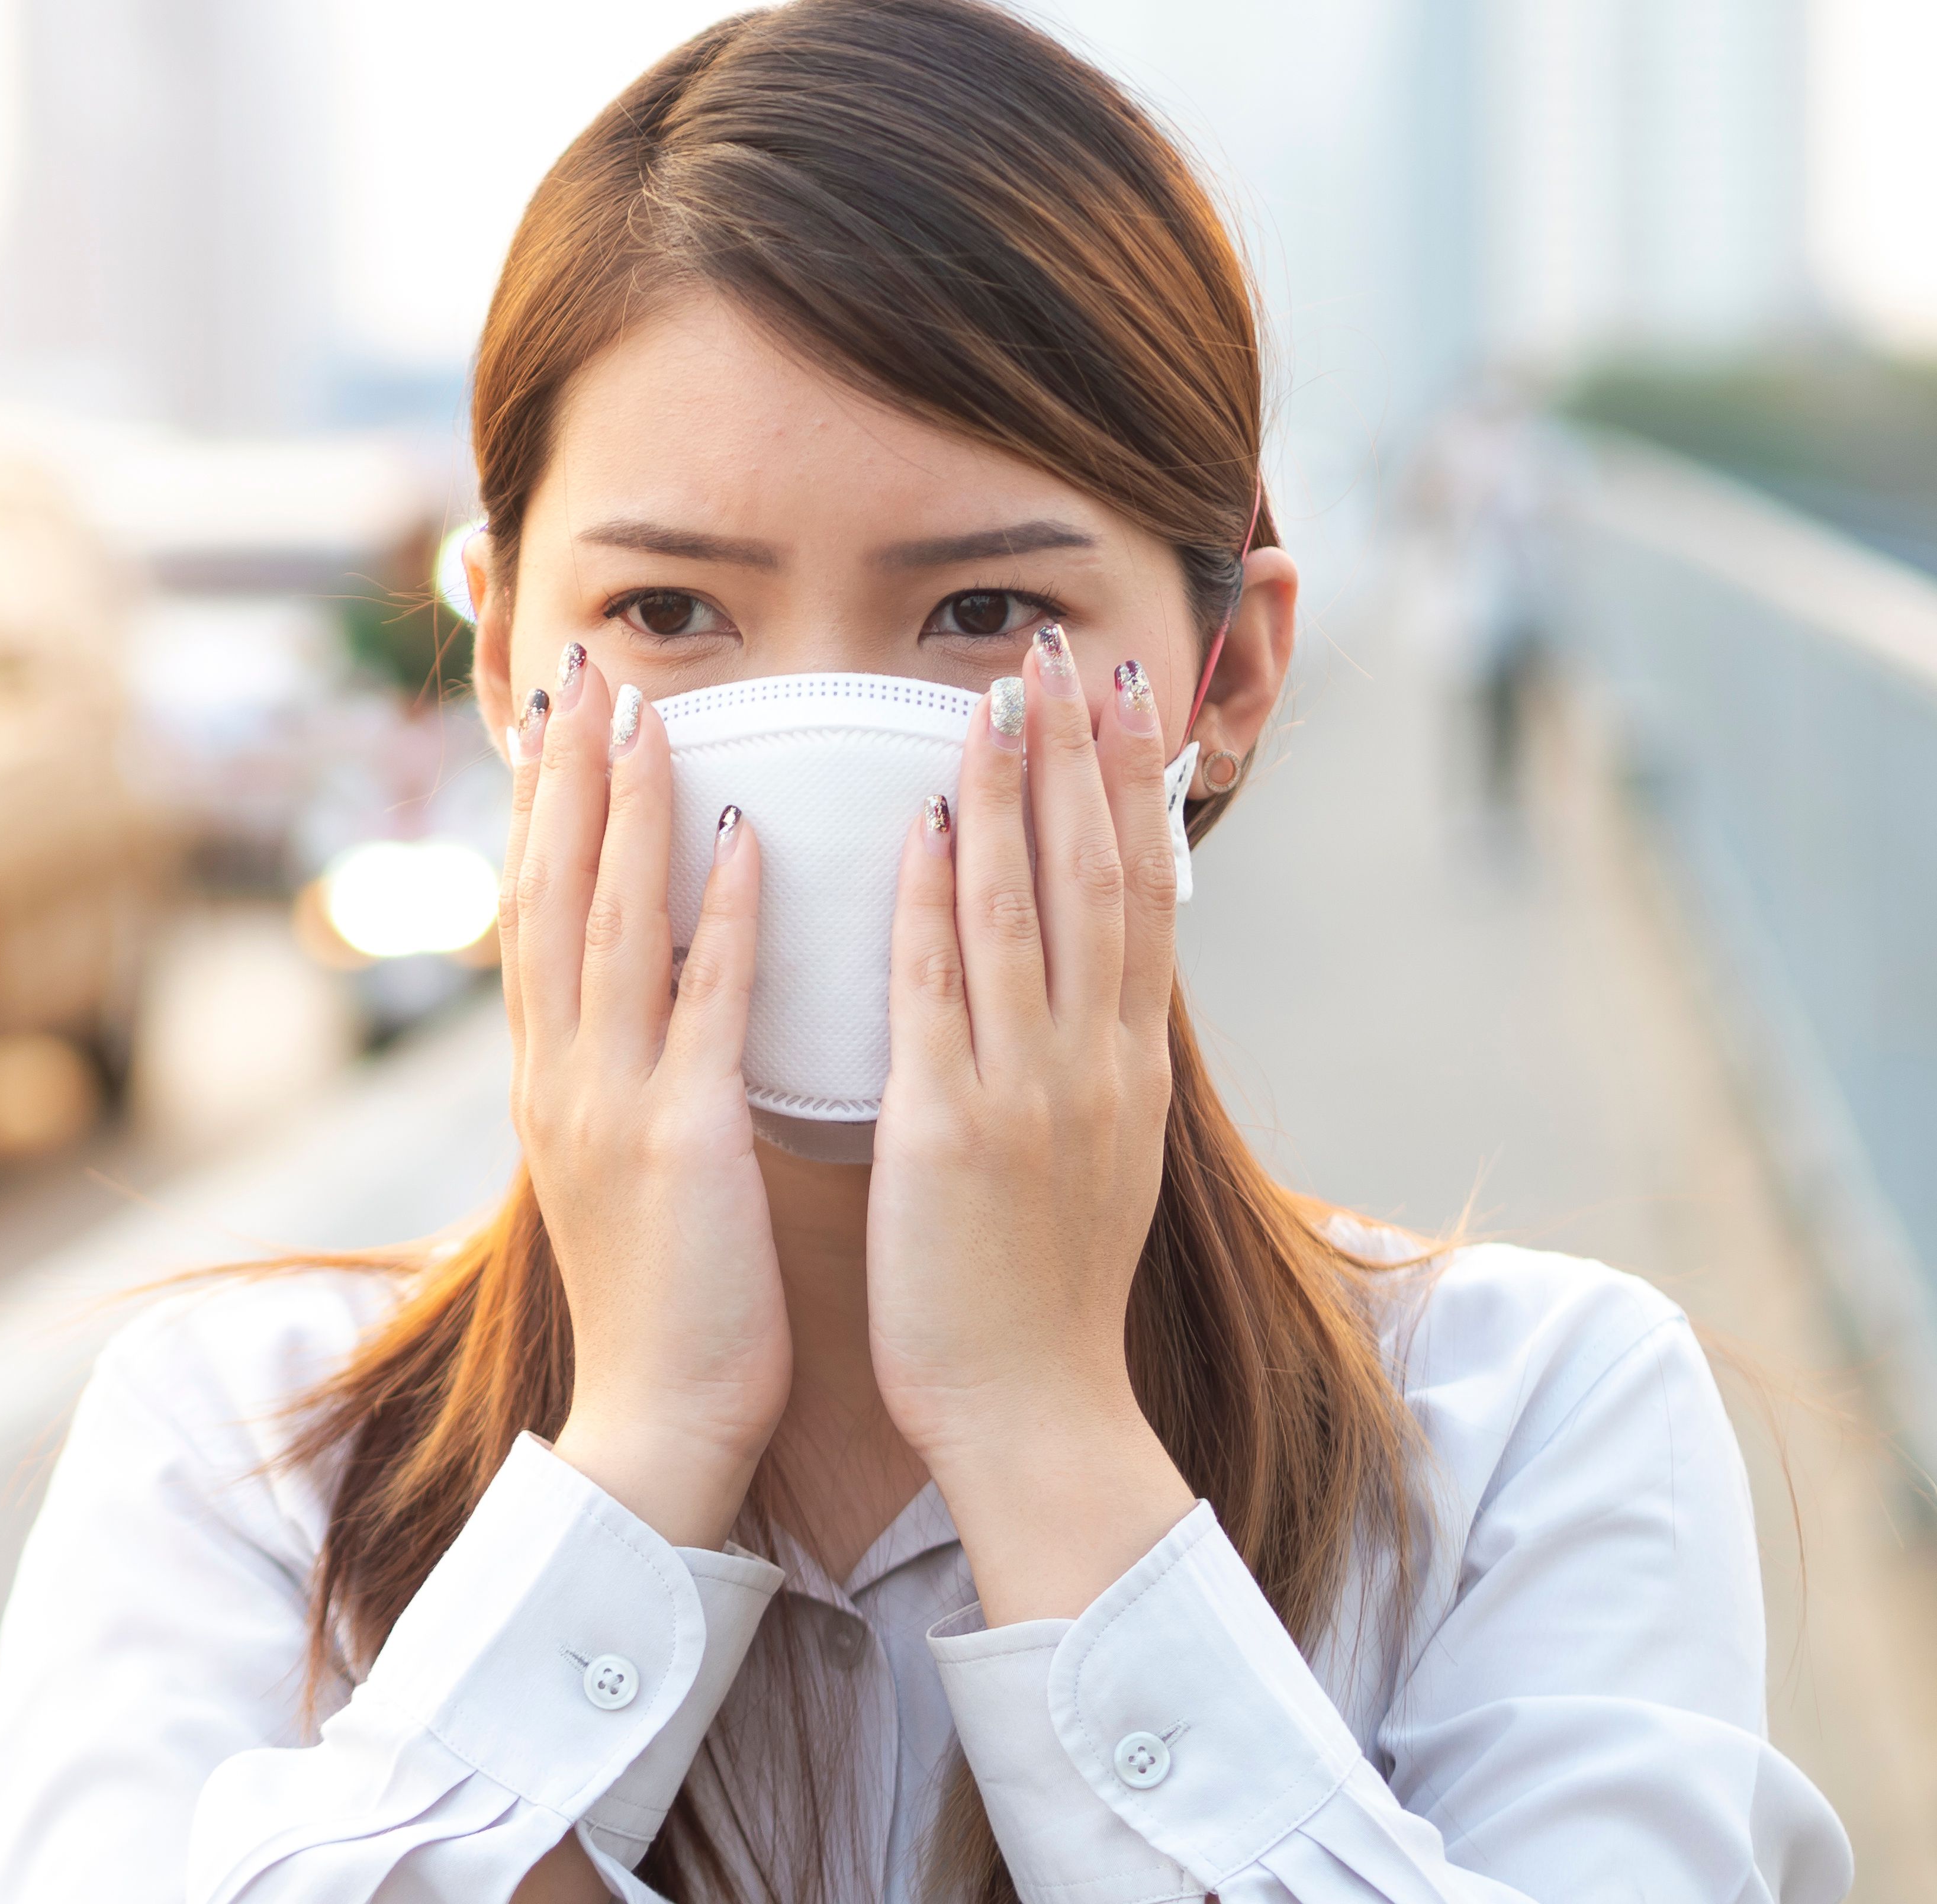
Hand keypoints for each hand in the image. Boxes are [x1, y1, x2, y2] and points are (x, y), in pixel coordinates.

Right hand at [502, 646, 784, 1550]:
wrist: (656, 1428)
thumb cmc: (665, 1300)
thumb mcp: (627, 1164)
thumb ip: (636, 1069)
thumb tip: (665, 984)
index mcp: (552, 1079)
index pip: (535, 913)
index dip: (542, 809)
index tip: (558, 720)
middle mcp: (563, 1075)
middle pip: (552, 893)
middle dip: (569, 777)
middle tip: (586, 672)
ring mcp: (612, 1105)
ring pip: (611, 925)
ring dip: (629, 809)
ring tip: (649, 711)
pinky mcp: (682, 1143)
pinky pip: (704, 1006)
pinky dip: (723, 915)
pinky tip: (746, 835)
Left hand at [866, 625, 1195, 1621]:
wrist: (1037, 1416)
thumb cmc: (1041, 1293)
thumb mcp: (1092, 1154)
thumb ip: (1082, 1056)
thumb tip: (1081, 973)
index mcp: (1124, 1064)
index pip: (1141, 891)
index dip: (1132, 784)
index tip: (1123, 691)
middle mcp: (1092, 1059)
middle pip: (1099, 873)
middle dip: (1083, 752)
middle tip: (1069, 645)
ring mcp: (1028, 1090)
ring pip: (1025, 910)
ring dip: (1009, 792)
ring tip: (997, 692)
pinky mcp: (952, 1129)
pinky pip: (942, 994)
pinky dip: (934, 902)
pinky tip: (920, 823)